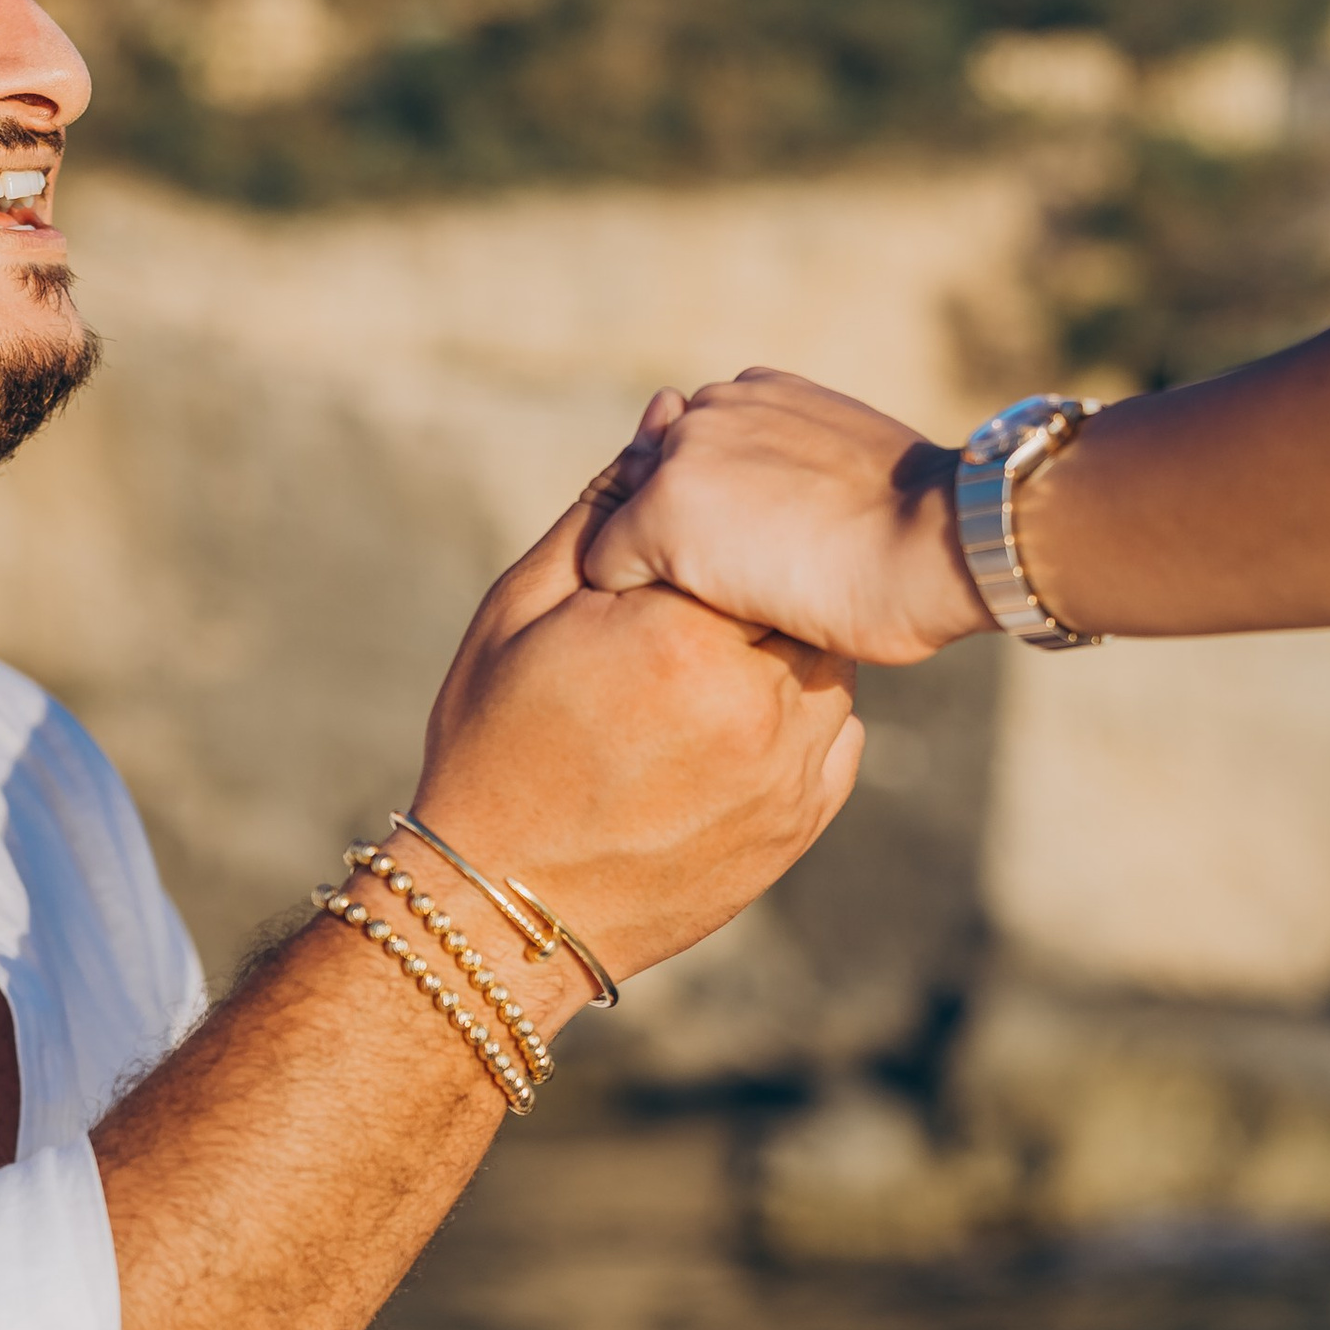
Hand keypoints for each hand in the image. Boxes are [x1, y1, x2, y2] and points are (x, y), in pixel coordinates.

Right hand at [412, 469, 864, 980]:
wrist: (505, 911)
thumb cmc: (493, 748)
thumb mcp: (520, 612)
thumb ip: (603, 511)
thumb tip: (668, 418)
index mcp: (678, 636)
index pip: (744, 529)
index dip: (712, 526)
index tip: (672, 549)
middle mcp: (754, 700)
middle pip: (793, 589)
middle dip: (751, 581)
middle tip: (681, 618)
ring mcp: (789, 768)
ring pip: (823, 657)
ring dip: (775, 646)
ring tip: (694, 676)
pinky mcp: (803, 821)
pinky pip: (835, 734)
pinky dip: (793, 716)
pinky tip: (719, 732)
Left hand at [581, 370, 996, 666]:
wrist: (942, 543)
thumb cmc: (921, 537)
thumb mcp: (855, 484)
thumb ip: (799, 483)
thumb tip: (795, 521)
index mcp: (759, 395)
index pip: (689, 455)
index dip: (703, 517)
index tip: (730, 562)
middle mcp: (711, 410)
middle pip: (644, 485)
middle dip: (662, 538)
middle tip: (696, 600)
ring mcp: (681, 459)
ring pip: (622, 526)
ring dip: (645, 572)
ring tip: (678, 624)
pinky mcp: (659, 514)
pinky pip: (604, 568)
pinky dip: (627, 607)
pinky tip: (669, 636)